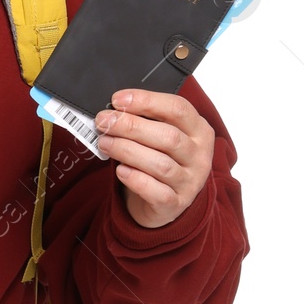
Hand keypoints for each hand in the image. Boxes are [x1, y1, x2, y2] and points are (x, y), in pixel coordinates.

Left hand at [94, 89, 214, 228]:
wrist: (167, 203)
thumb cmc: (160, 159)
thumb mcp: (160, 137)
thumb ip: (144, 122)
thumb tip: (113, 111)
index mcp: (199, 131)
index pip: (178, 109)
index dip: (147, 101)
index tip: (118, 100)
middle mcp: (199, 156)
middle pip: (168, 137)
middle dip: (131, 126)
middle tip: (104, 121)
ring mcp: (190, 182)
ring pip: (161, 164)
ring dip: (127, 150)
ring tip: (104, 143)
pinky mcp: (175, 204)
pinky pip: (157, 192)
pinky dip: (135, 179)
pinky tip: (120, 171)